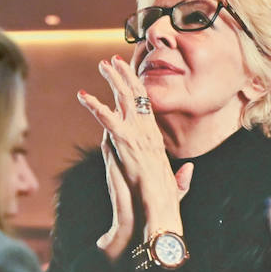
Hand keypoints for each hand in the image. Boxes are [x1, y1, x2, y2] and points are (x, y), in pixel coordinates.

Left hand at [77, 55, 192, 240]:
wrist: (159, 211)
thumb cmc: (166, 203)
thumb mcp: (177, 186)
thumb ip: (181, 178)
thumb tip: (187, 172)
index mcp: (156, 140)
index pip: (148, 108)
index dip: (140, 89)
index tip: (131, 75)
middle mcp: (148, 133)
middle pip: (137, 96)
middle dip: (125, 75)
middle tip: (112, 60)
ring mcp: (137, 135)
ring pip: (124, 100)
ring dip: (112, 80)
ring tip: (102, 65)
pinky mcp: (125, 143)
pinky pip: (107, 119)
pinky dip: (94, 106)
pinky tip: (83, 96)